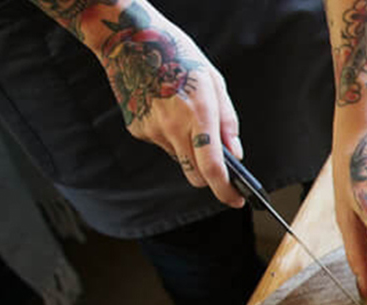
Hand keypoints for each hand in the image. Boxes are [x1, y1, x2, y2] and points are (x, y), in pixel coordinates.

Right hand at [95, 12, 242, 207]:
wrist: (130, 41)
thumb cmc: (178, 57)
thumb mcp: (214, 82)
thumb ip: (227, 121)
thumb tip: (236, 154)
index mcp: (199, 114)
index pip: (212, 168)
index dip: (226, 191)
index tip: (236, 200)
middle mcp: (174, 127)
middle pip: (195, 174)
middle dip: (209, 178)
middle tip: (219, 168)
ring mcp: (153, 130)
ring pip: (178, 159)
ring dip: (188, 150)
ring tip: (185, 117)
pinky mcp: (138, 129)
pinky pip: (162, 144)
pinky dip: (170, 136)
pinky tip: (166, 111)